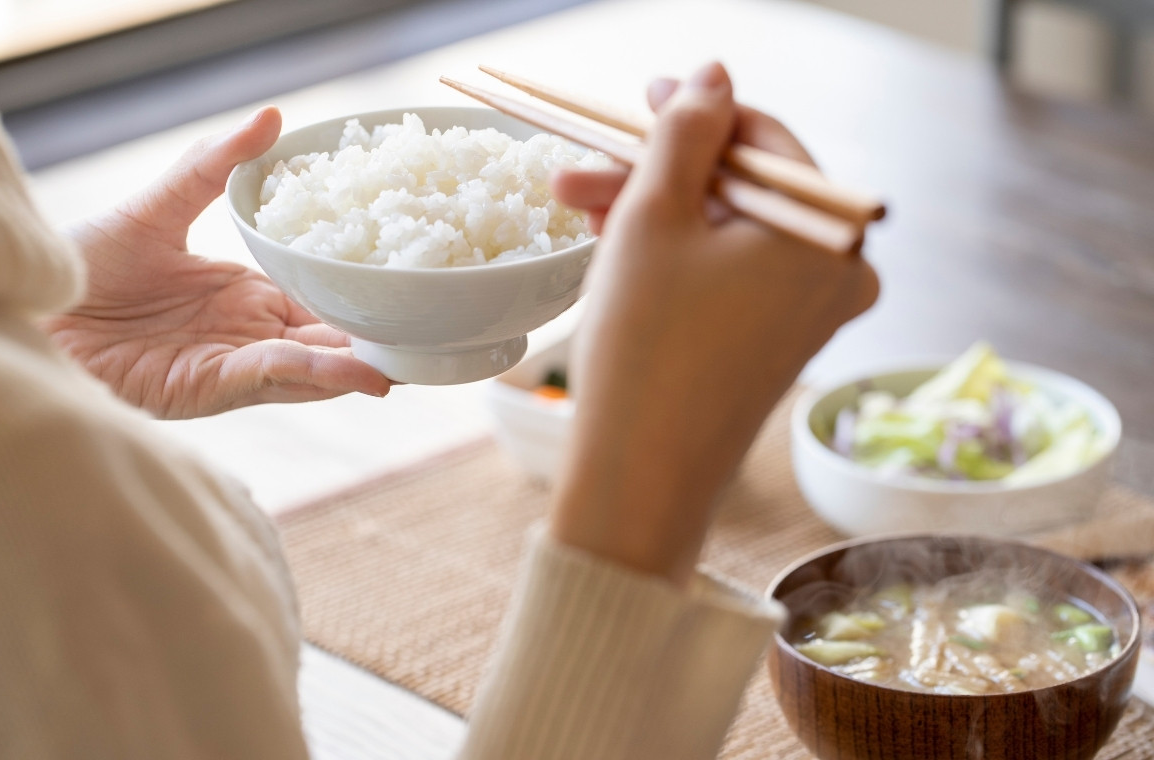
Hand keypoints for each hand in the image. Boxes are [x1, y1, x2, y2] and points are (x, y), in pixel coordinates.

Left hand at [40, 107, 390, 418]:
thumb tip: (273, 116)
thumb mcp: (159, 207)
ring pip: (310, 368)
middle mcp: (245, 336)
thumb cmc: (83, 264)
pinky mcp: (205, 389)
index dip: (359, 298)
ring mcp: (229, 366)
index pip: (317, 302)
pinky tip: (356, 370)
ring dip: (357, 366)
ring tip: (408, 362)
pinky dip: (315, 375)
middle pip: (325, 342)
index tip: (406, 286)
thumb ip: (214, 167)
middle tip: (428, 334)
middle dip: (373, 342)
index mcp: (244, 297)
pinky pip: (270, 377)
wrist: (29, 307)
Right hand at [548, 63, 878, 584]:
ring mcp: (812, 316)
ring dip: (653, 217)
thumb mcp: (655, 216)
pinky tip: (616, 250)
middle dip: (654, 176)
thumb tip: (713, 76)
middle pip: (740, 191)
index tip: (636, 103)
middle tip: (580, 170)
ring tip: (576, 212)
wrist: (641, 480)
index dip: (693, 116)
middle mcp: (841, 274)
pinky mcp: (778, 347)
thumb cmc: (647, 344)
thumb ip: (686, 131)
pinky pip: (731, 277)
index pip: (764, 140)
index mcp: (832, 234)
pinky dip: (678, 260)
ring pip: (726, 235)